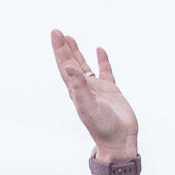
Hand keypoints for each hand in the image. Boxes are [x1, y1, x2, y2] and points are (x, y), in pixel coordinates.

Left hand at [50, 29, 137, 158]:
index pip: (65, 66)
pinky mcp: (112, 92)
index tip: (55, 34)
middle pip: (71, 63)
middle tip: (58, 32)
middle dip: (64, 48)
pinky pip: (105, 72)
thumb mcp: (88, 106)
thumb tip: (68, 67)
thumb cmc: (103, 128)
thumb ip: (79, 87)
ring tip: (70, 38)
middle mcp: (84, 88)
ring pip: (84, 66)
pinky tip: (100, 51)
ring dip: (77, 53)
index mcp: (76, 91)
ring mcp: (98, 89)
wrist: (119, 141)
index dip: (59, 50)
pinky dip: (102, 61)